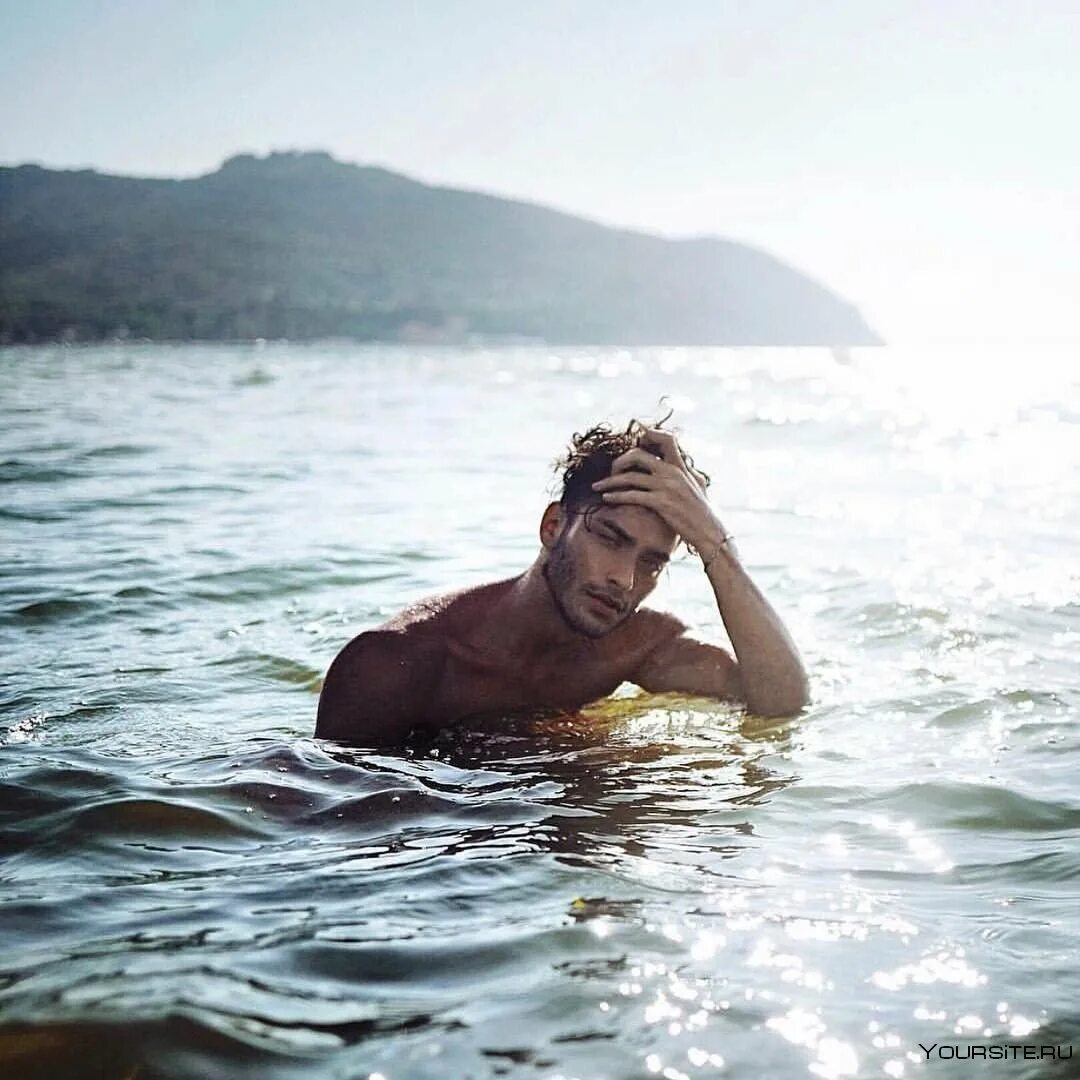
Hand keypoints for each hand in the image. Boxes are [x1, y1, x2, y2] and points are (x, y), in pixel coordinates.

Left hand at [590, 428, 730, 558]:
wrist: (710, 533)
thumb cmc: (703, 512)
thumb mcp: (699, 485)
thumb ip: (688, 472)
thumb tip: (684, 463)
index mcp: (682, 466)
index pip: (666, 439)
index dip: (649, 435)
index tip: (635, 442)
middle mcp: (674, 472)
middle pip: (638, 455)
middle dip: (620, 461)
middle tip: (612, 470)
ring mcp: (667, 487)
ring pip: (630, 477)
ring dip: (610, 481)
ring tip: (598, 487)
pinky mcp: (661, 503)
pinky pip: (632, 495)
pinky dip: (616, 496)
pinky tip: (607, 498)